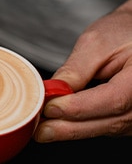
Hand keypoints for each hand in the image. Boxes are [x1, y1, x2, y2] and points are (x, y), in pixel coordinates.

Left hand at [35, 0, 131, 141]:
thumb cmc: (122, 33)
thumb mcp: (97, 42)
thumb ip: (76, 69)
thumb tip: (52, 92)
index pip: (112, 100)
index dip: (78, 107)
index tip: (50, 108)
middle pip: (108, 121)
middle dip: (69, 127)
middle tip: (39, 129)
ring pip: (103, 128)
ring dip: (71, 130)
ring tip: (42, 128)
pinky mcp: (129, 120)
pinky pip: (103, 127)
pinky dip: (79, 127)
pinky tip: (58, 125)